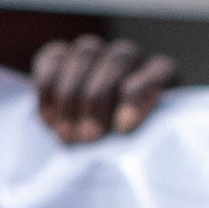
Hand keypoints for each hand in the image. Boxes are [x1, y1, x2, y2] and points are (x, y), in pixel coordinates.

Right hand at [28, 31, 178, 142]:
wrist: (81, 155)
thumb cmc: (119, 155)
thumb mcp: (137, 151)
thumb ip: (141, 138)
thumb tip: (124, 128)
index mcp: (160, 78)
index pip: (160, 71)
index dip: (142, 95)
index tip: (124, 127)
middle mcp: (129, 60)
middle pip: (120, 57)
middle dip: (101, 98)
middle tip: (90, 136)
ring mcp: (95, 55)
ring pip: (86, 52)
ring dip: (73, 95)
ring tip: (68, 133)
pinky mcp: (60, 57)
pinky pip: (54, 58)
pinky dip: (48, 86)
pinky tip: (49, 116)